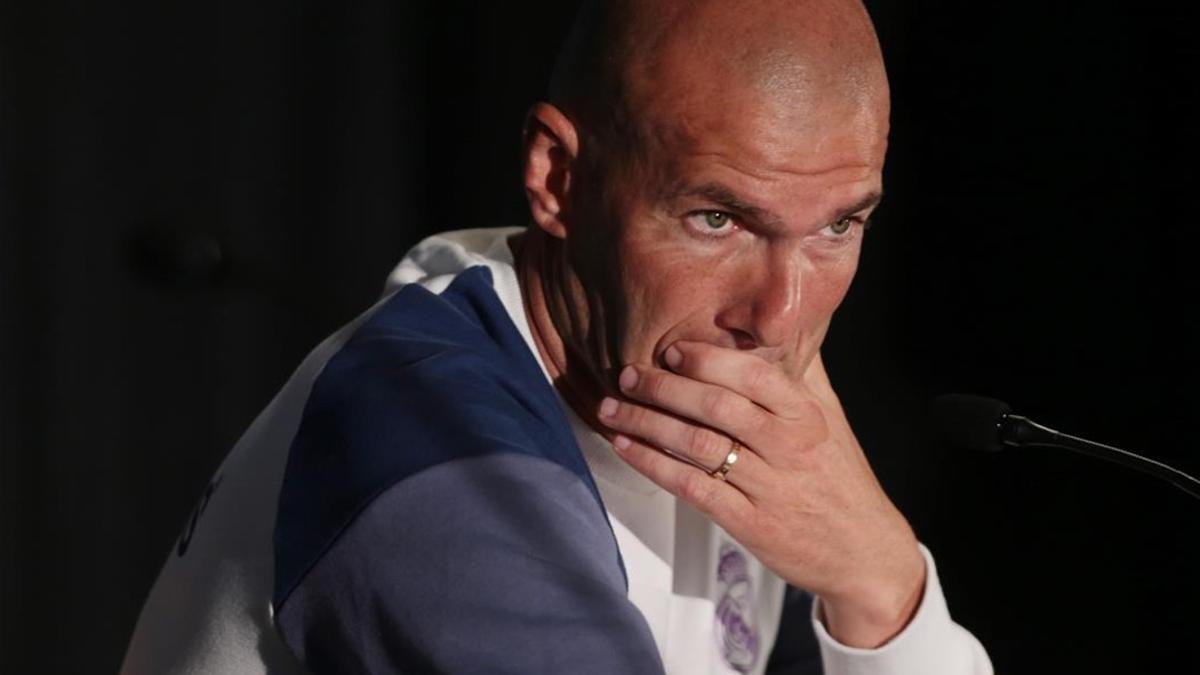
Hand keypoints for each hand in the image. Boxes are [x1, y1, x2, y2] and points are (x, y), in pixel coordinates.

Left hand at [596, 341, 925, 647]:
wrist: (864, 552)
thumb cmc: (839, 477)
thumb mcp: (830, 418)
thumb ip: (801, 372)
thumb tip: (779, 323)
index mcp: (806, 415)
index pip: (752, 375)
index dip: (707, 359)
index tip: (671, 350)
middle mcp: (788, 446)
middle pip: (716, 406)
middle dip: (662, 387)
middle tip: (626, 374)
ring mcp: (767, 487)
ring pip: (697, 445)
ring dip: (646, 423)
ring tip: (611, 408)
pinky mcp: (748, 523)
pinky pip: (691, 487)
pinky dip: (652, 464)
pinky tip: (627, 447)